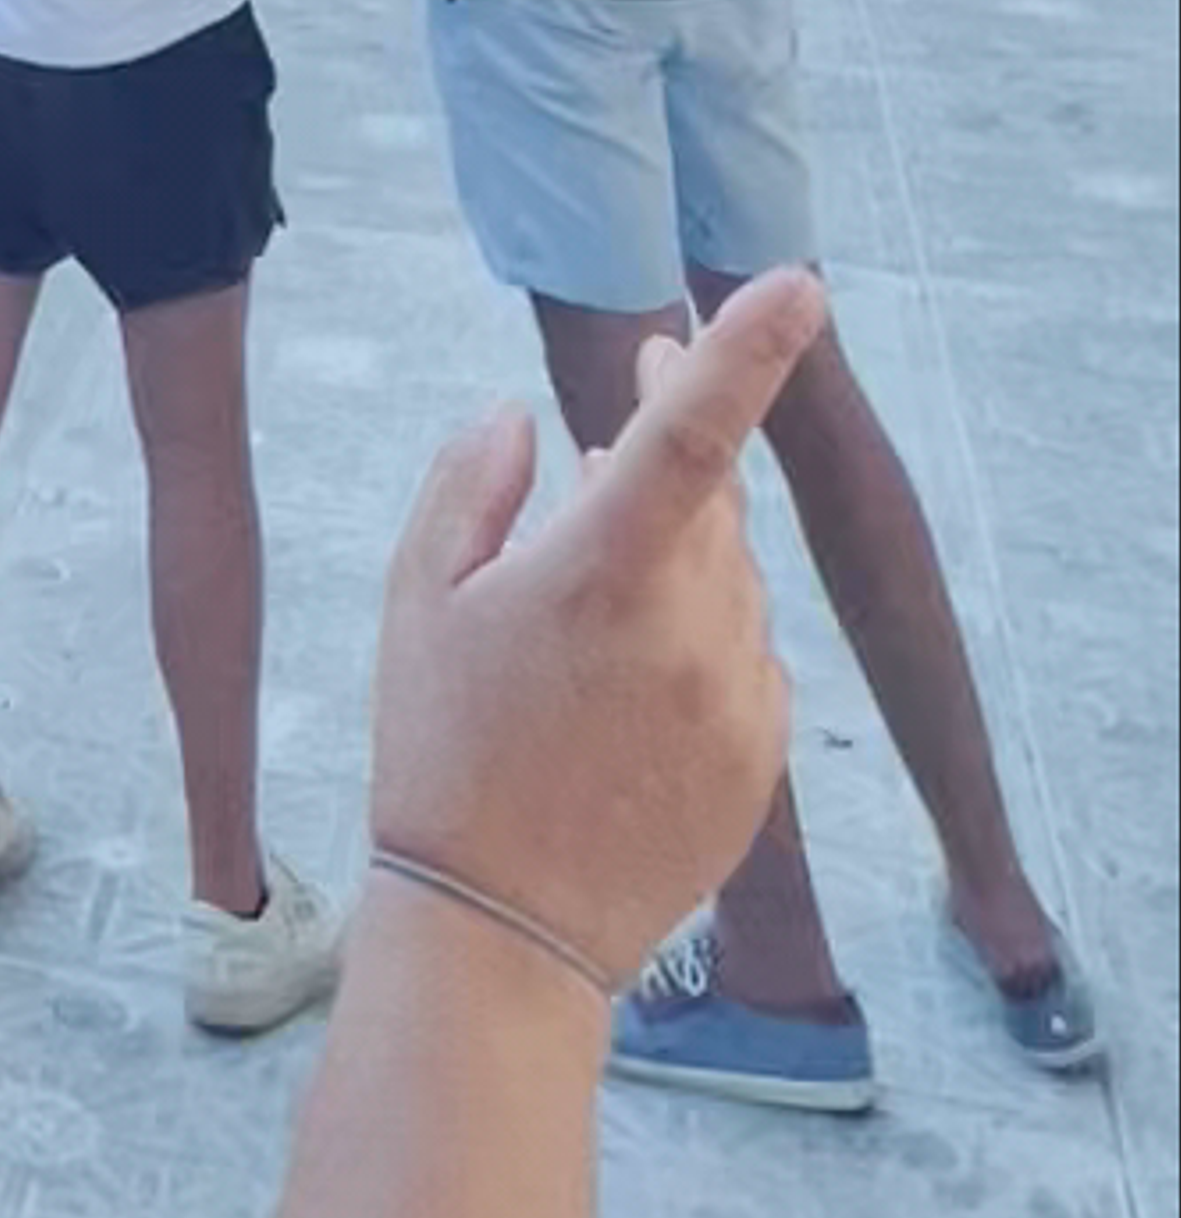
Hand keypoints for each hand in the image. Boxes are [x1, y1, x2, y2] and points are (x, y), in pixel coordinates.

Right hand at [369, 267, 821, 988]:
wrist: (502, 933)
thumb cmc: (441, 753)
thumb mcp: (419, 600)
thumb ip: (473, 485)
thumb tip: (531, 418)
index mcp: (601, 576)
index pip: (693, 436)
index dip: (748, 351)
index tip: (798, 284)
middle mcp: (691, 632)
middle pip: (711, 498)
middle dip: (681, 431)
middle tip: (643, 371)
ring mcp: (738, 702)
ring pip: (731, 578)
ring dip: (683, 549)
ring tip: (597, 582)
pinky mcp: (761, 762)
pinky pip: (747, 658)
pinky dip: (705, 637)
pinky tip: (631, 677)